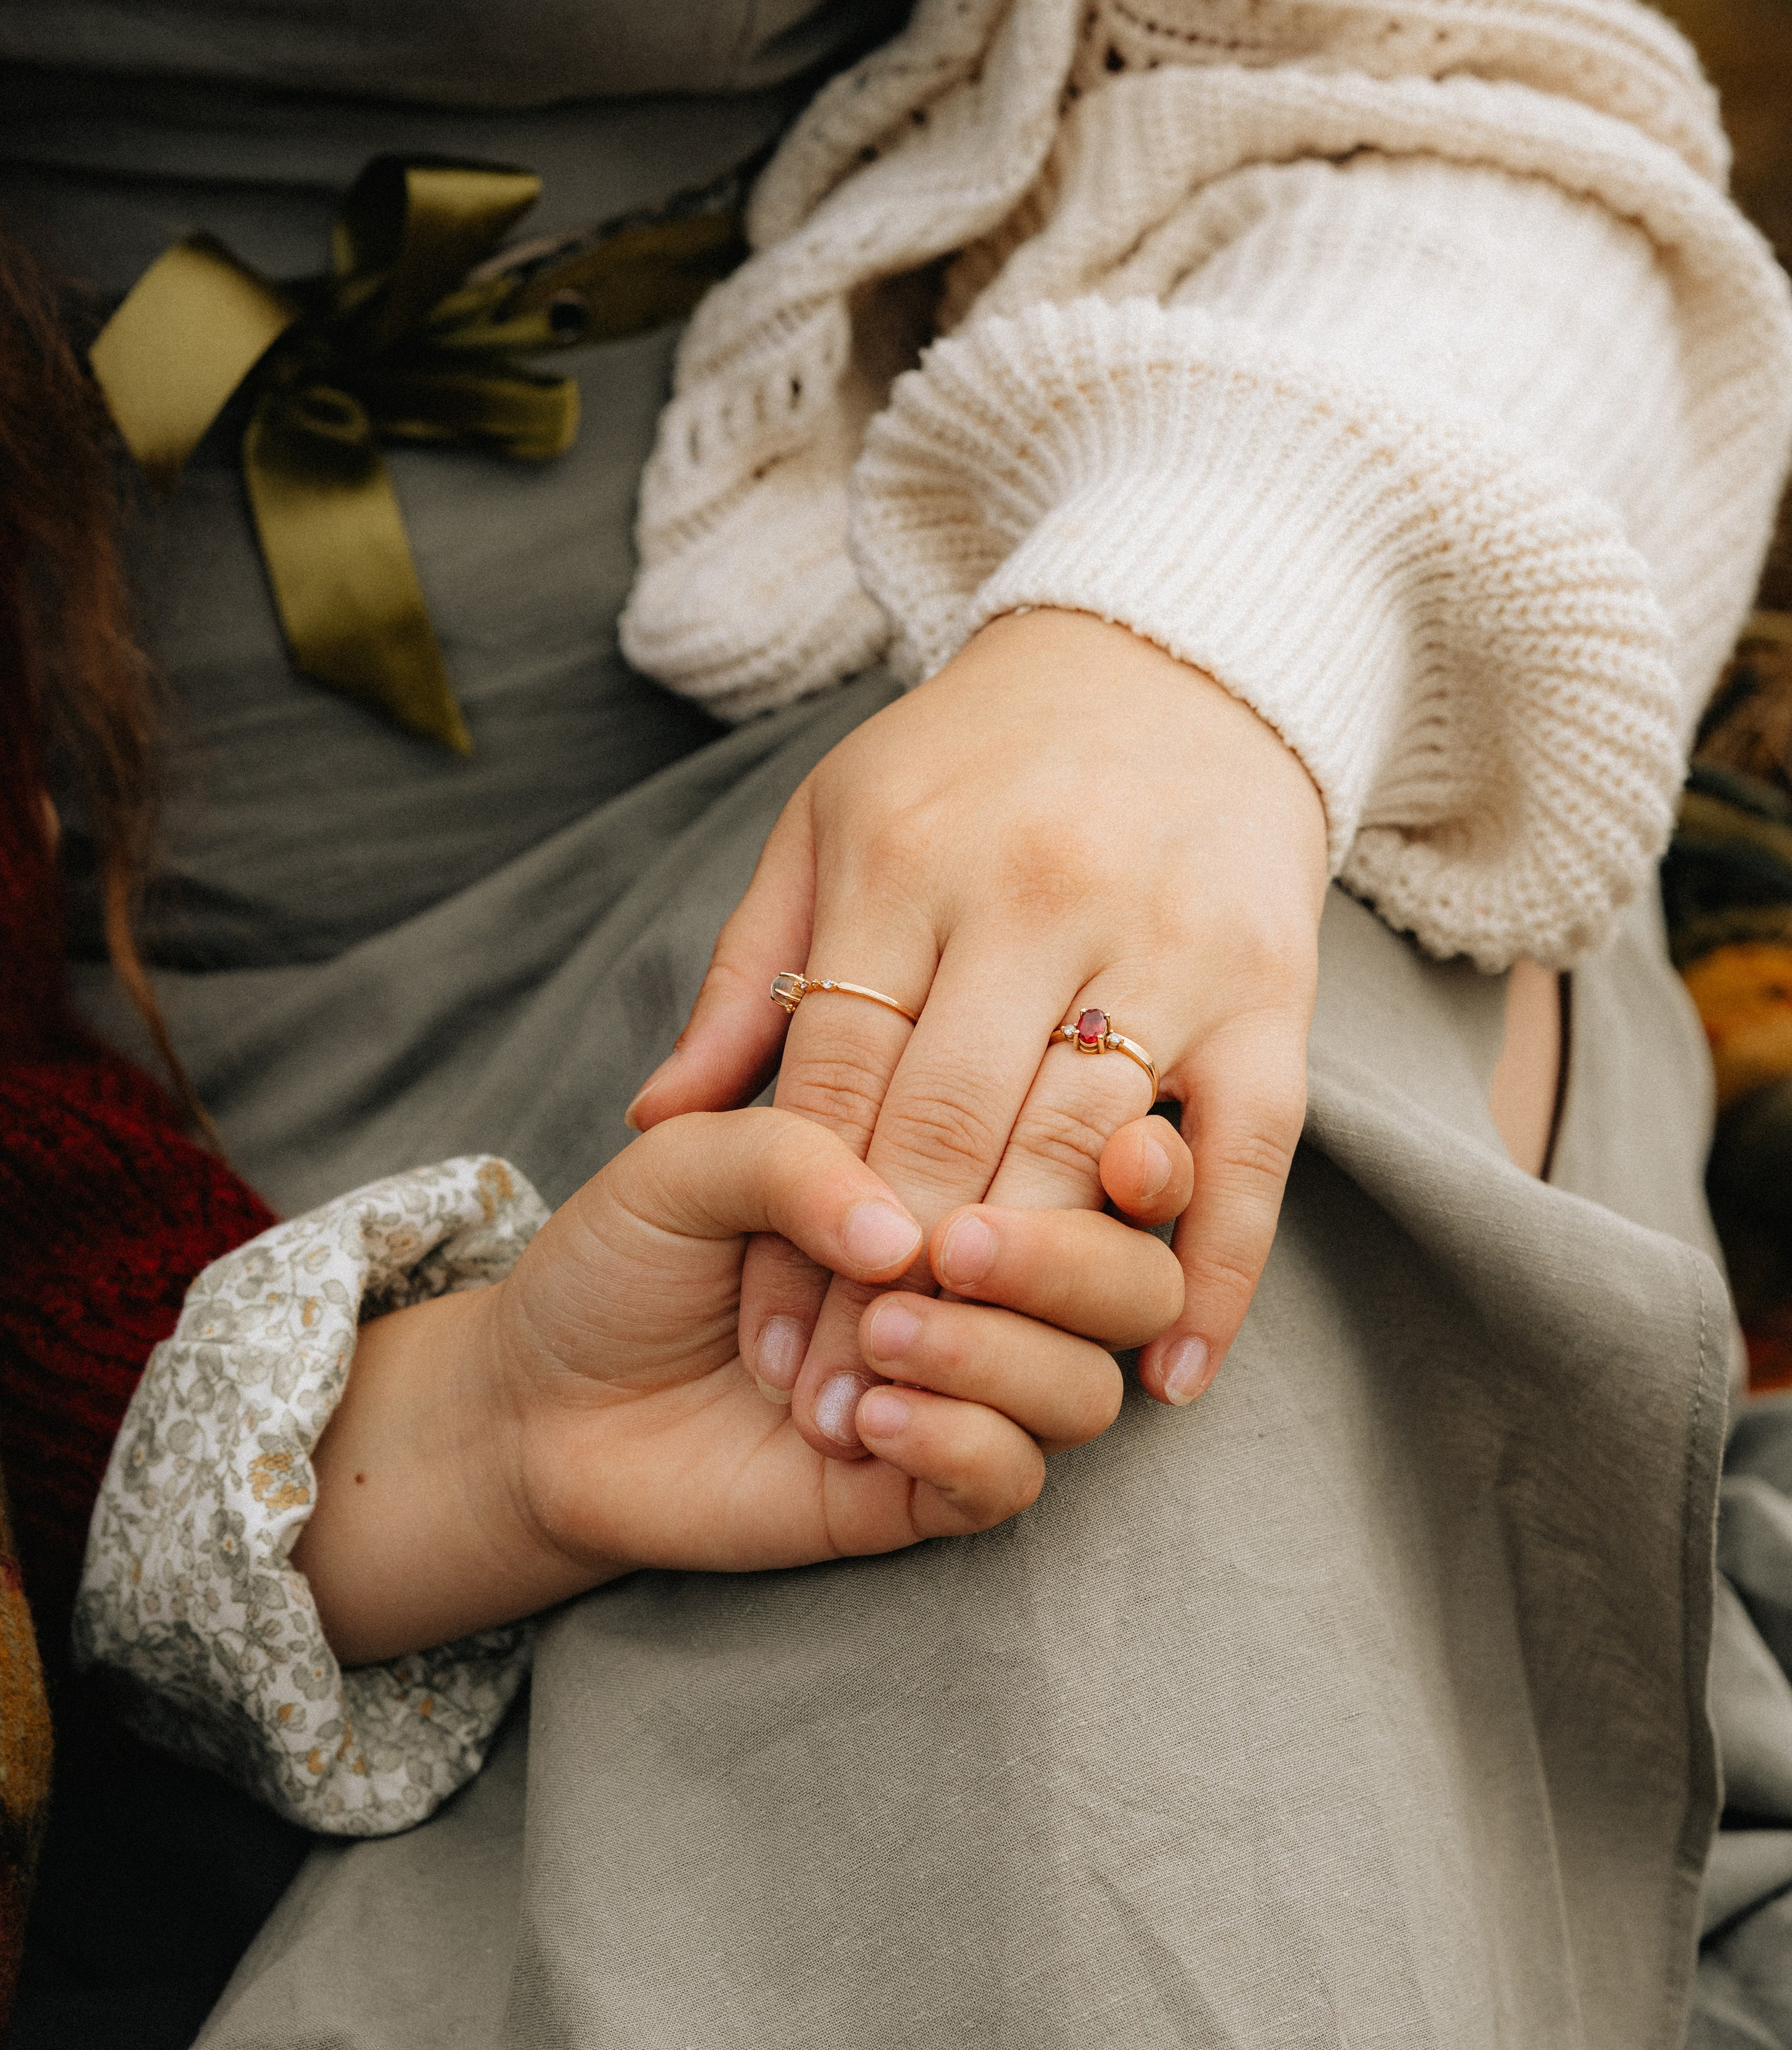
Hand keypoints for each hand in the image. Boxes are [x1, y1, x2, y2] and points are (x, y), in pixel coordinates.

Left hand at [297, 1106, 1189, 1663]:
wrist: (541, 1396)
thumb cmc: (625, 1256)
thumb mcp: (689, 1162)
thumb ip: (797, 1153)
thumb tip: (907, 1230)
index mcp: (963, 1170)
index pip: (1109, 1157)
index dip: (1149, 1158)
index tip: (1123, 1151)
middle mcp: (990, 1284)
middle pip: (1136, 1280)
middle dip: (1072, 1261)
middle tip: (957, 1245)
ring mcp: (968, 1391)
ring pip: (1089, 1386)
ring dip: (1000, 1354)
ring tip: (881, 1333)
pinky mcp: (928, 1490)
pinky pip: (1013, 1479)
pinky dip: (956, 1441)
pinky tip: (866, 1416)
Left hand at [626, 611, 1328, 1452]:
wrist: (1174, 656)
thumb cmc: (973, 762)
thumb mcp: (825, 825)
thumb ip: (745, 976)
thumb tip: (654, 1120)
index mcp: (908, 862)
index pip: (839, 1082)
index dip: (799, 1222)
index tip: (767, 1336)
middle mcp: (1037, 899)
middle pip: (950, 1134)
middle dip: (889, 1283)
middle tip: (847, 1394)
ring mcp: (1168, 944)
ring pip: (1080, 1158)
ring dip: (1020, 1300)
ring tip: (961, 1387)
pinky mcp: (1274, 989)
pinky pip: (1250, 1160)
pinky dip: (1216, 1275)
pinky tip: (1172, 1371)